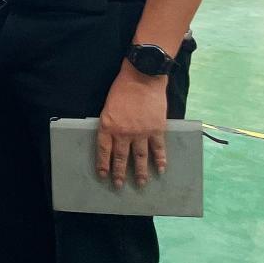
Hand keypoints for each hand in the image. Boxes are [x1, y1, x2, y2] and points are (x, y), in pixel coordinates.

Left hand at [96, 67, 168, 188]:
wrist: (142, 78)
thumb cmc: (122, 89)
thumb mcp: (108, 107)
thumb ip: (110, 123)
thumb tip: (112, 137)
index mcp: (108, 126)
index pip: (104, 151)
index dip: (103, 164)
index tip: (103, 175)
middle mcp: (123, 133)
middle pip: (121, 157)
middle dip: (119, 173)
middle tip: (119, 185)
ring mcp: (141, 133)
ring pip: (140, 157)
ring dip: (140, 172)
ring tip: (141, 184)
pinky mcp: (157, 130)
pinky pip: (158, 149)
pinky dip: (160, 160)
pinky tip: (160, 170)